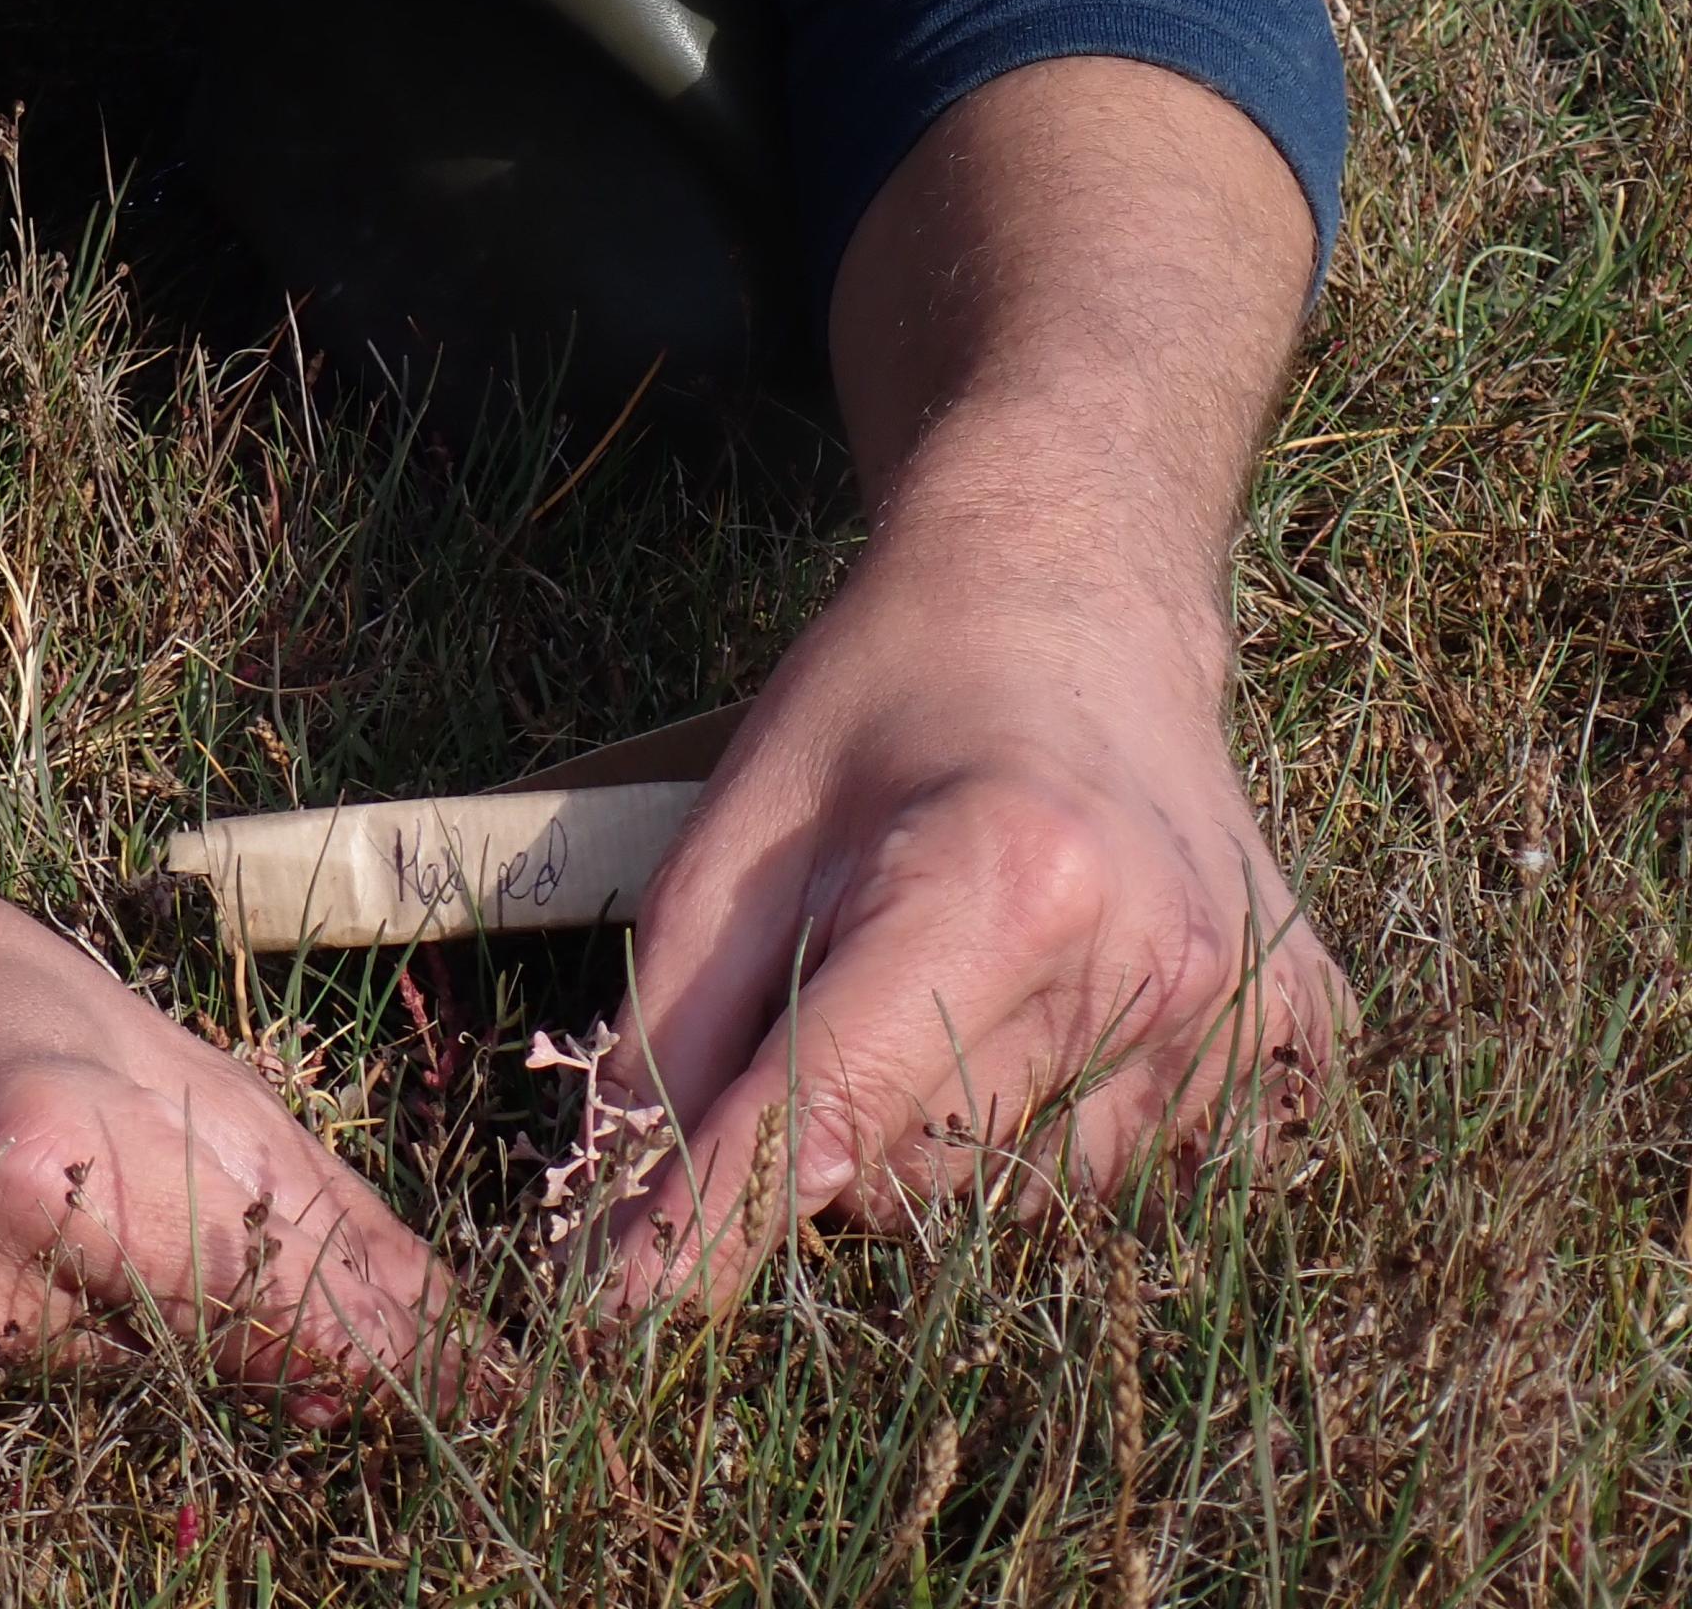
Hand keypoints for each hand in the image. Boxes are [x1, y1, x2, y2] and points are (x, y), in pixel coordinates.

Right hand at [0, 803, 456, 1410]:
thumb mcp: (144, 1039)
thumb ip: (295, 1197)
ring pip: (68, 1435)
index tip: (480, 1412)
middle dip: (251, 1382)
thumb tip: (442, 1335)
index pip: (273, 1320)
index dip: (390, 1372)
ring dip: (115, 1383)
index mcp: (47, 1153)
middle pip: (177, 1404)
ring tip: (62, 1265)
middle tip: (256, 1325)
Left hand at [601, 544, 1351, 1310]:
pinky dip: (1062, 1135)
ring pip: (1030, 1206)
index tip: (618, 1309)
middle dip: (831, 1148)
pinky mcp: (1303, 1037)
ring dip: (946, 1147)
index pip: (828, 1115)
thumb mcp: (740, 830)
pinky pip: (1146, 1180)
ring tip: (941, 990)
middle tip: (825, 1006)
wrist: (1073, 606)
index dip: (712, 1220)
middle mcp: (1148, 962)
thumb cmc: (885, 705)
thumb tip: (612, 1197)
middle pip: (927, 1184)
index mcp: (1000, 882)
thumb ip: (674, 1020)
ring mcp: (1244, 1011)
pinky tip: (1046, 1020)